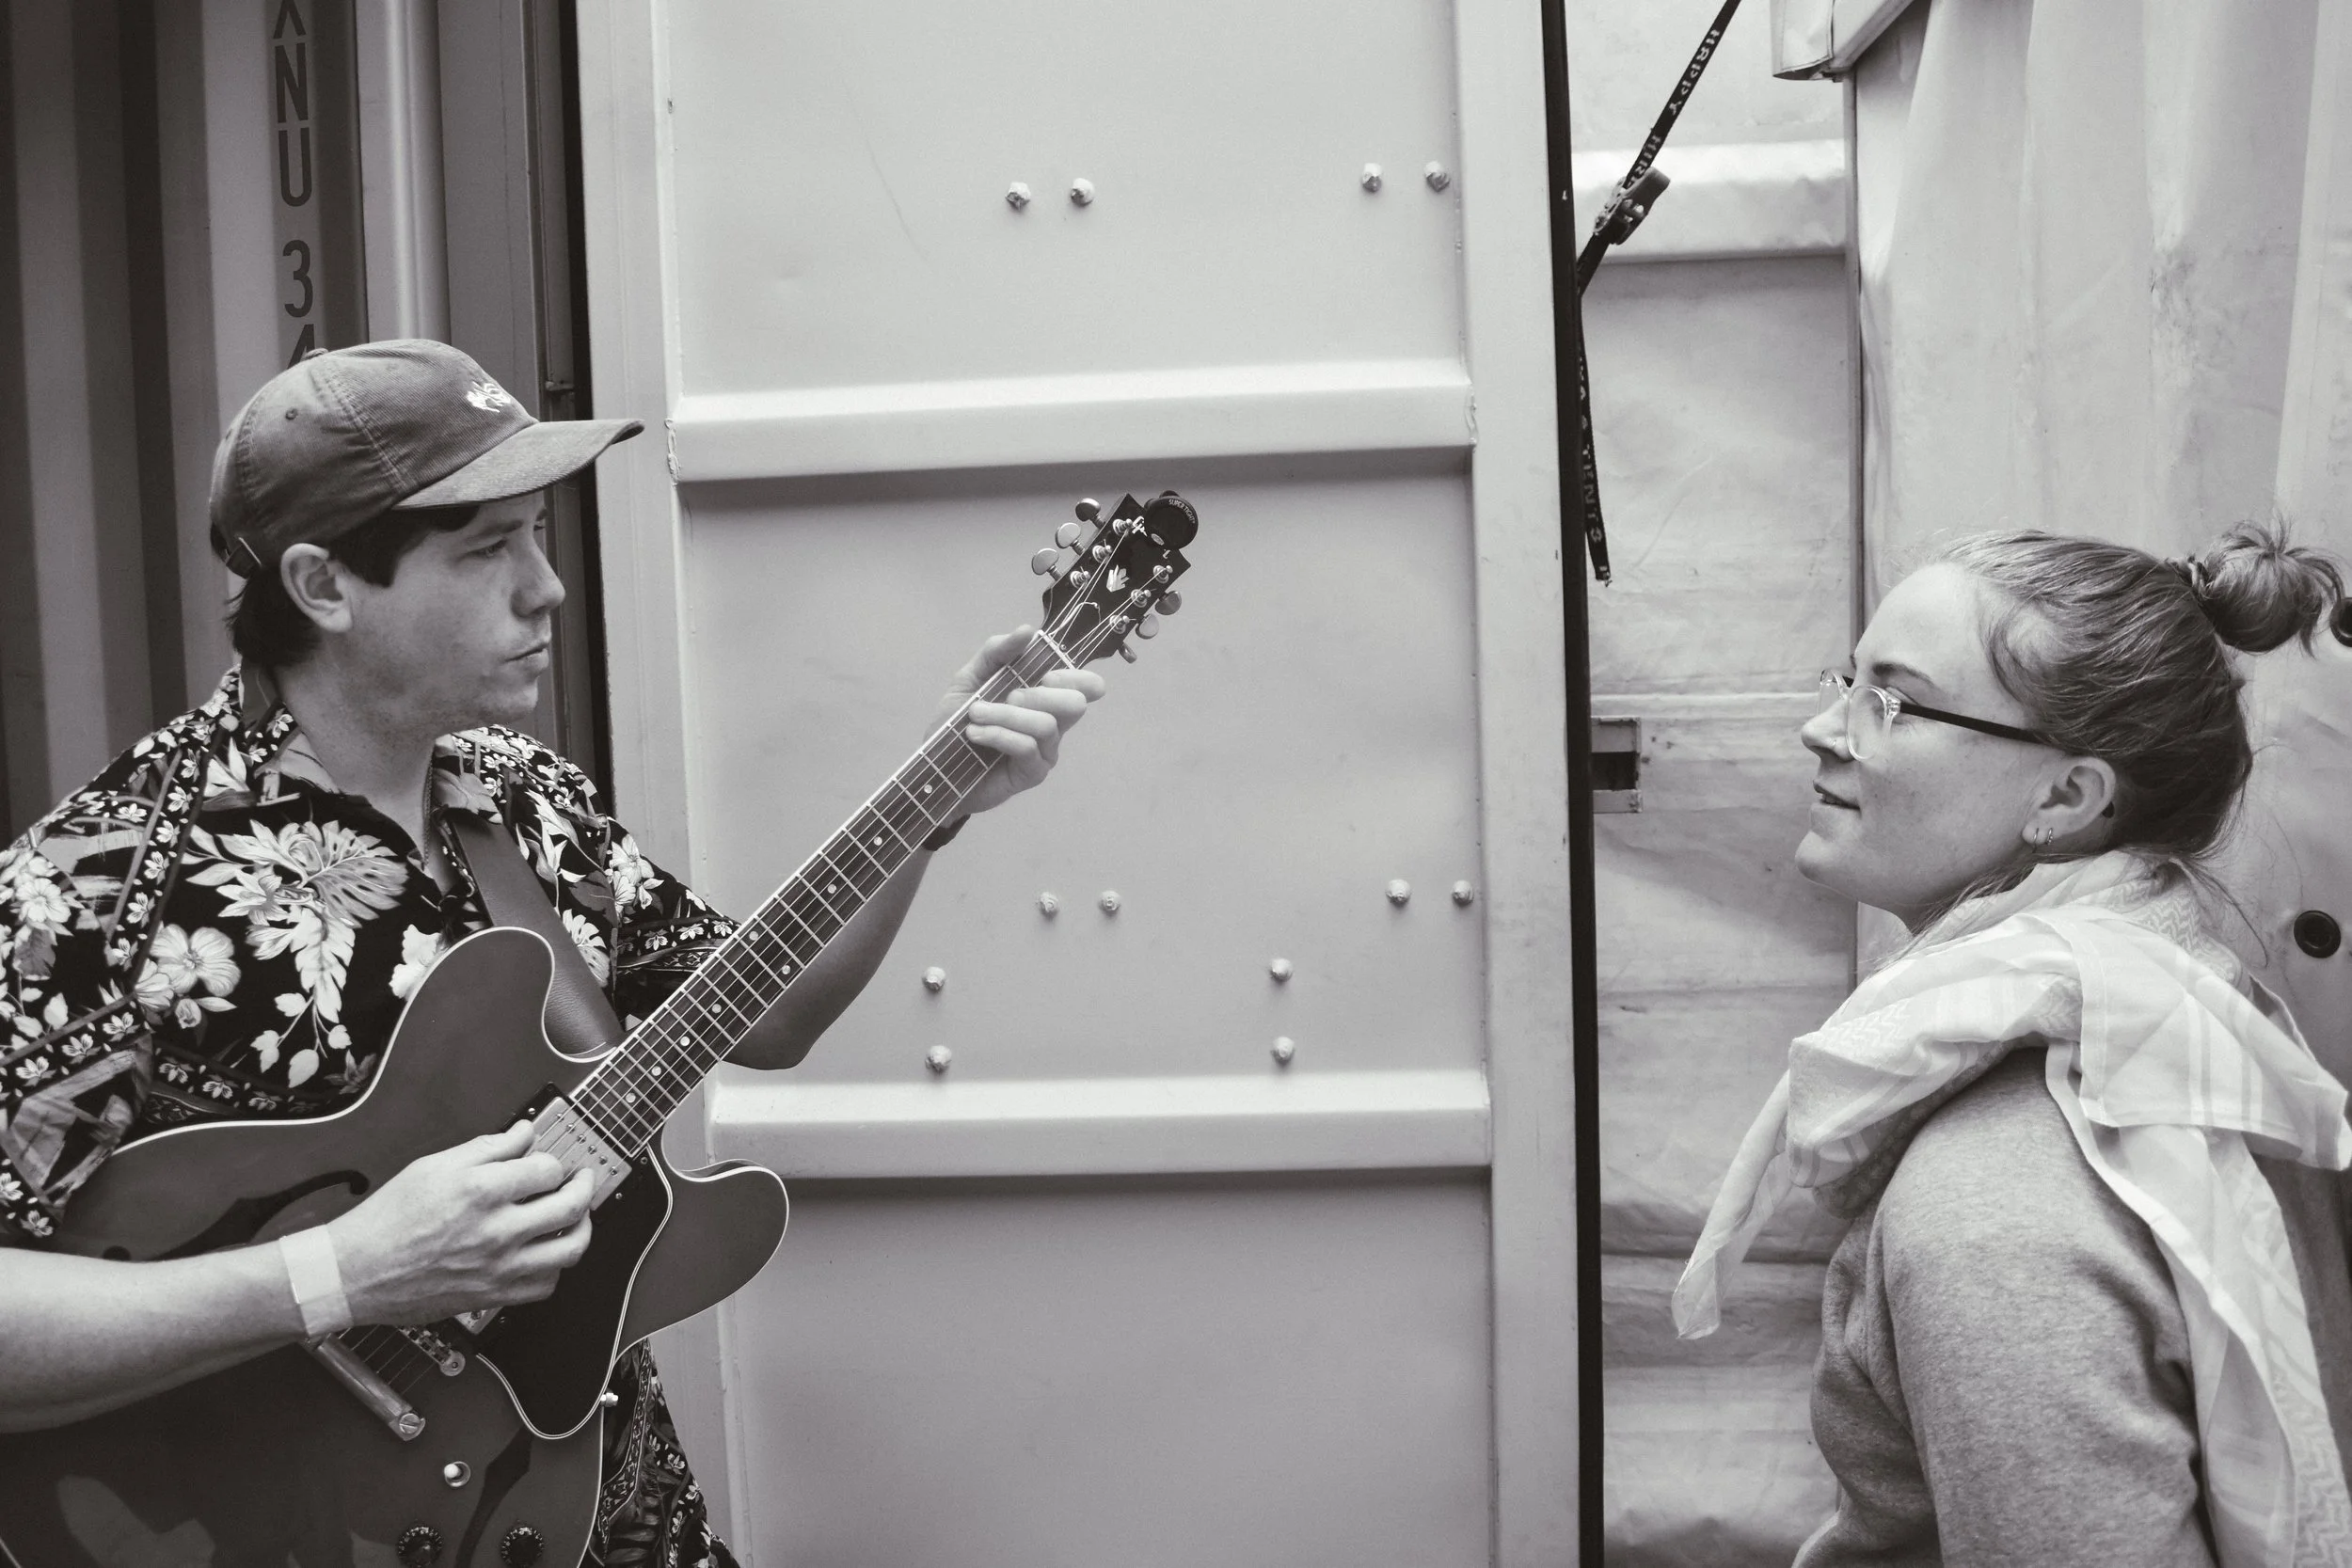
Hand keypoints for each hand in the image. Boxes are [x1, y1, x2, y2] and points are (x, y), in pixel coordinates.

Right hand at [326, 1121, 594, 1326]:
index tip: (548, 1162)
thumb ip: (486, 1148)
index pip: (548, 1169)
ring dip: (582, 1228)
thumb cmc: (387, 1221)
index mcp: (481, 1191)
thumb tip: (522, 1134)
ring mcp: (499, 1267)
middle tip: (583, 1180)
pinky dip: (555, 1268)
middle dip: (585, 1187)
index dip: (553, 1162)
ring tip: (578, 1217)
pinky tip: (546, 1254)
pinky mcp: (493, 1296)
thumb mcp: (434, 1167)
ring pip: (570, 1250)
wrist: (355, 1272)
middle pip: (571, 1207)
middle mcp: (497, 1230)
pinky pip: (546, 1286)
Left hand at [932, 627, 1105, 819]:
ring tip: (975, 715)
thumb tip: (1027, 631)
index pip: (1085, 686)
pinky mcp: (1032, 774)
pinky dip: (998, 734)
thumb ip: (996, 652)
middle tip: (1008, 695)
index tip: (1046, 676)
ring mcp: (1045, 751)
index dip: (1076, 678)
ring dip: (1006, 714)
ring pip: (1045, 725)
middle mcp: (1052, 724)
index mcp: (1044, 698)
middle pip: (1074, 705)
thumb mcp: (969, 679)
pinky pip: (1026, 747)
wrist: (934, 766)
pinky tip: (975, 734)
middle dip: (1039, 694)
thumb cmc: (956, 722)